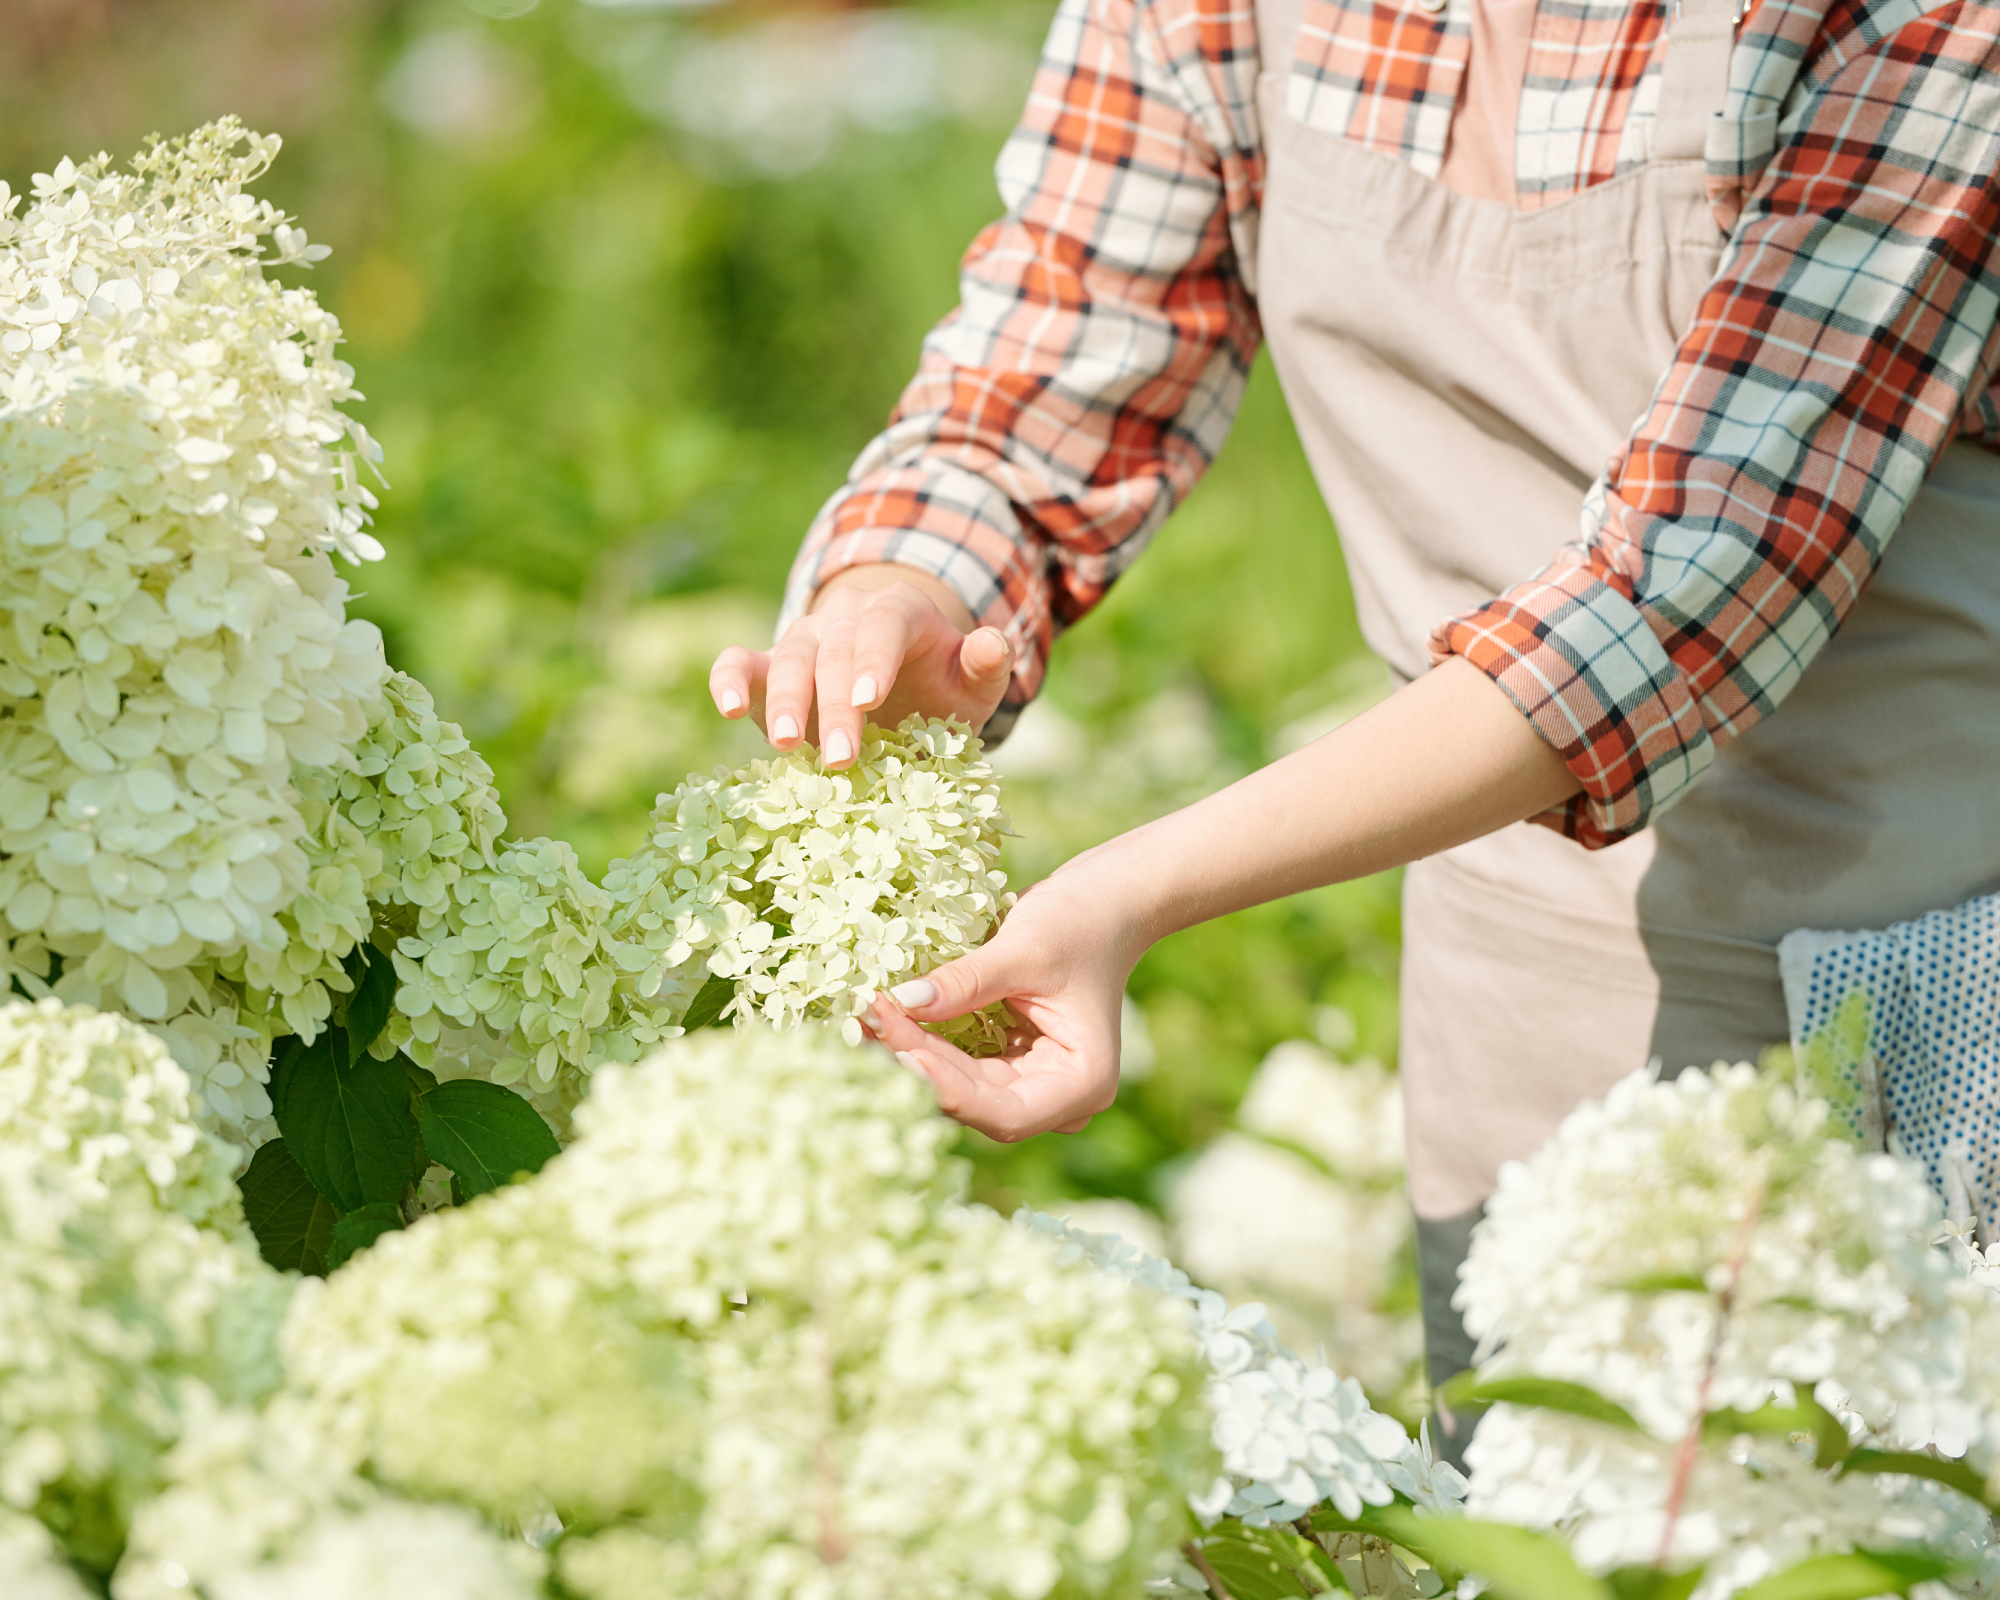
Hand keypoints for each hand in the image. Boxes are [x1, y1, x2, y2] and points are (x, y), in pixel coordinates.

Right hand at [707, 567, 1012, 769]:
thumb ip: (985, 666)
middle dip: (835, 705)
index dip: (874, 660)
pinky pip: (740, 662)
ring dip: (785, 702)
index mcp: (899, 611)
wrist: (902, 686)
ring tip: (785, 744)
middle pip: (835, 651)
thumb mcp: (972, 681)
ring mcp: (805, 638)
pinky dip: (728, 678)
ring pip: (789, 658)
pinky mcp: (768, 666)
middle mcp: (846, 617)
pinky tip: (727, 707)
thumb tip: (994, 643)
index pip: (885, 626)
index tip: (869, 700)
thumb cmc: (940, 686)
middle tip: (840, 757)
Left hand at [859, 861, 1147, 1140]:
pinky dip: (923, 1041)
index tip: (900, 1048)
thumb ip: (965, 983)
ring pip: (959, 1086)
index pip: (1006, 1112)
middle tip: (867, 1021)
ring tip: (866, 1018)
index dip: (947, 1088)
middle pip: (975, 1101)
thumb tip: (900, 1004)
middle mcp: (1059, 1096)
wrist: (1107, 902)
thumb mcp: (1024, 949)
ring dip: (912, 1054)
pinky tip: (884, 1018)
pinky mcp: (1009, 1063)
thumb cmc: (1081, 921)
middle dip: (919, 1065)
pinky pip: (958, 1064)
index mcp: (1083, 1082)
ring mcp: (1033, 1082)